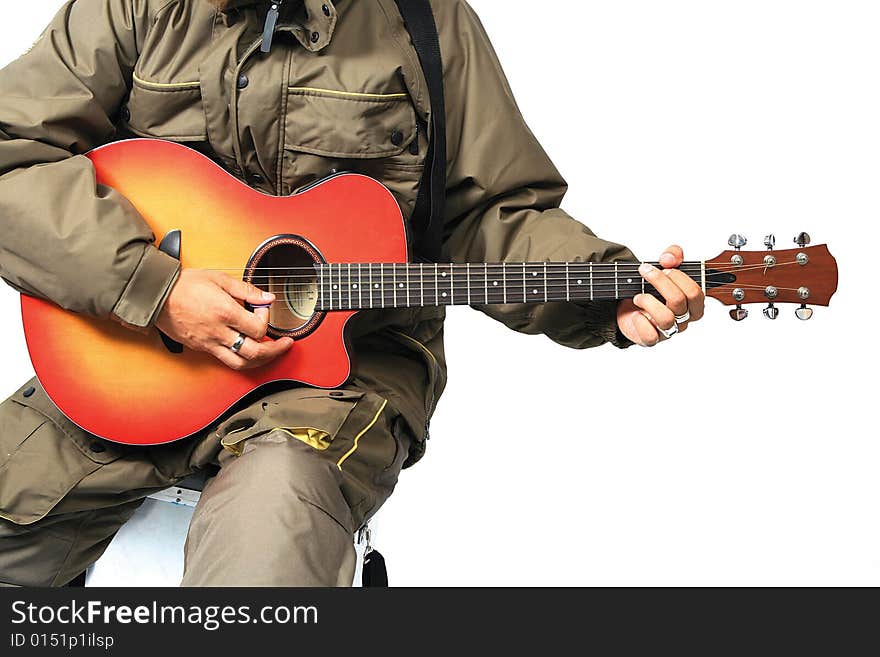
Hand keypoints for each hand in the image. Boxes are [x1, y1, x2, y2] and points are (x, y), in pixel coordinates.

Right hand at [155, 269, 293, 369]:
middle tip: (285, 344)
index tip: (262, 309)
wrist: (156, 295)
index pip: (259, 328)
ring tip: (271, 353)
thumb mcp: (219, 278)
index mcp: (225, 313)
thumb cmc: (184, 285)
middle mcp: (218, 332)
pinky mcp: (201, 348)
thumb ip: (246, 289)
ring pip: (240, 363)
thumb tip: (267, 297)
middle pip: (254, 353)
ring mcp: (209, 343)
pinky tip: (247, 350)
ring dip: (260, 360)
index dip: (267, 319)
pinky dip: (241, 358)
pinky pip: (225, 360)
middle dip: (275, 351)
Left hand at [616, 245, 704, 346]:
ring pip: (666, 318)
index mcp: (693, 303)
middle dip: (659, 282)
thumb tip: (669, 258)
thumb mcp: (666, 267)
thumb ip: (673, 255)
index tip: (664, 266)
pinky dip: (640, 322)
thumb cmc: (653, 289)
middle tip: (645, 272)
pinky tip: (635, 314)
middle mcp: (684, 318)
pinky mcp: (652, 339)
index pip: (695, 292)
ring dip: (647, 301)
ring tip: (637, 296)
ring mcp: (669, 330)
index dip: (678, 276)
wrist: (631, 306)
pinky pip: (650, 335)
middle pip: (679, 301)